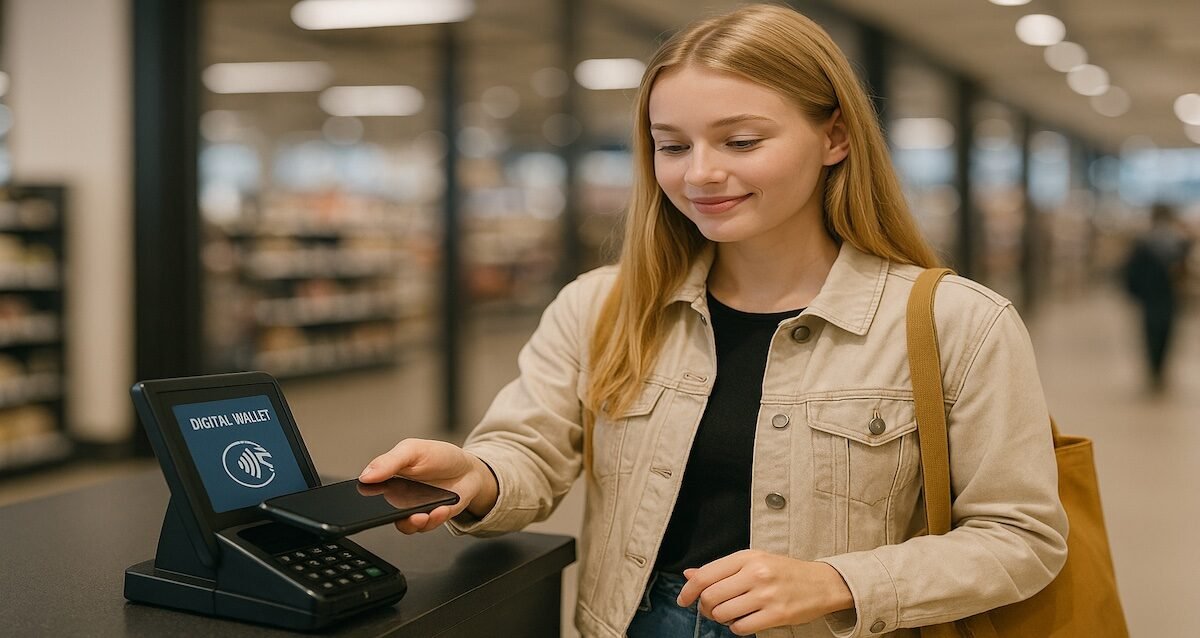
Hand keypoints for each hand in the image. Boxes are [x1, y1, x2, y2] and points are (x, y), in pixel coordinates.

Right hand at [359, 438, 498, 534]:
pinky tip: (441, 509)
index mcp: (388, 479)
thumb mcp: (412, 450)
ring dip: (413, 523)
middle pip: (382, 514)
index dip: (361, 499)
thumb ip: (389, 461)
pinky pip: (427, 526)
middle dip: (385, 518)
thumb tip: (365, 475)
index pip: (368, 492)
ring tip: (421, 516)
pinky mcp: (431, 519)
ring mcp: (414, 510)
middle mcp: (398, 498)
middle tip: (393, 513)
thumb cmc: (439, 456)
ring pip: (404, 525)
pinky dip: (434, 519)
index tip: (362, 501)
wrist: (469, 468)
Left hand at [676, 550, 853, 635]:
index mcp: (747, 557)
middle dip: (705, 607)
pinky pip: (741, 628)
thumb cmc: (785, 571)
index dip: (688, 590)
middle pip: (710, 597)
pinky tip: (744, 620)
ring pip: (723, 614)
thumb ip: (721, 569)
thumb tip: (689, 575)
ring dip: (721, 618)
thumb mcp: (753, 560)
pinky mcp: (776, 615)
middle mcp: (755, 574)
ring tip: (731, 613)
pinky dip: (737, 627)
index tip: (683, 599)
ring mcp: (766, 595)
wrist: (822, 583)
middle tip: (710, 609)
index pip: (705, 575)